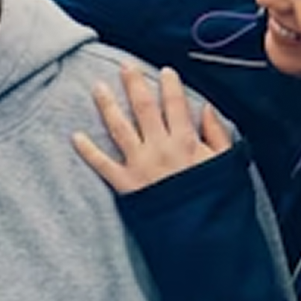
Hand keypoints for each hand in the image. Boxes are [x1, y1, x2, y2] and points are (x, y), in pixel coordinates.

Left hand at [69, 61, 232, 194]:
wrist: (201, 234)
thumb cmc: (215, 199)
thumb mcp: (225, 164)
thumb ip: (217, 134)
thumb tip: (207, 108)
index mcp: (186, 141)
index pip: (175, 105)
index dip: (170, 85)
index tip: (165, 71)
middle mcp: (160, 148)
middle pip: (143, 108)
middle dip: (134, 84)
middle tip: (124, 66)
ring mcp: (140, 165)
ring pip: (119, 128)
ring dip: (107, 106)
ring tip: (98, 87)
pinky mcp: (125, 185)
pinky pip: (102, 164)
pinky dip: (87, 150)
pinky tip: (75, 136)